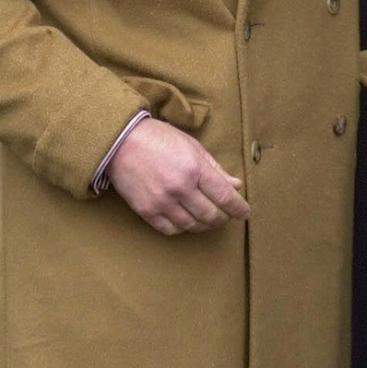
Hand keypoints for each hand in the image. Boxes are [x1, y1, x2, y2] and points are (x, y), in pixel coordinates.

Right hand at [107, 118, 249, 235]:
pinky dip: (183, 228)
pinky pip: (171, 229)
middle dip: (223, 218)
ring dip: (204, 225)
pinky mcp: (146, 211)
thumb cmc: (160, 139)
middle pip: (210, 215)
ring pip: (192, 225)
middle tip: (226, 215)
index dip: (238, 208)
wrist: (121, 142)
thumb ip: (215, 168)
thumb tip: (236, 186)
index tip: (245, 212)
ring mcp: (161, 201)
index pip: (225, 196)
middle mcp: (180, 188)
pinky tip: (187, 221)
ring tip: (208, 219)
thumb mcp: (193, 146)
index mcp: (194, 168)